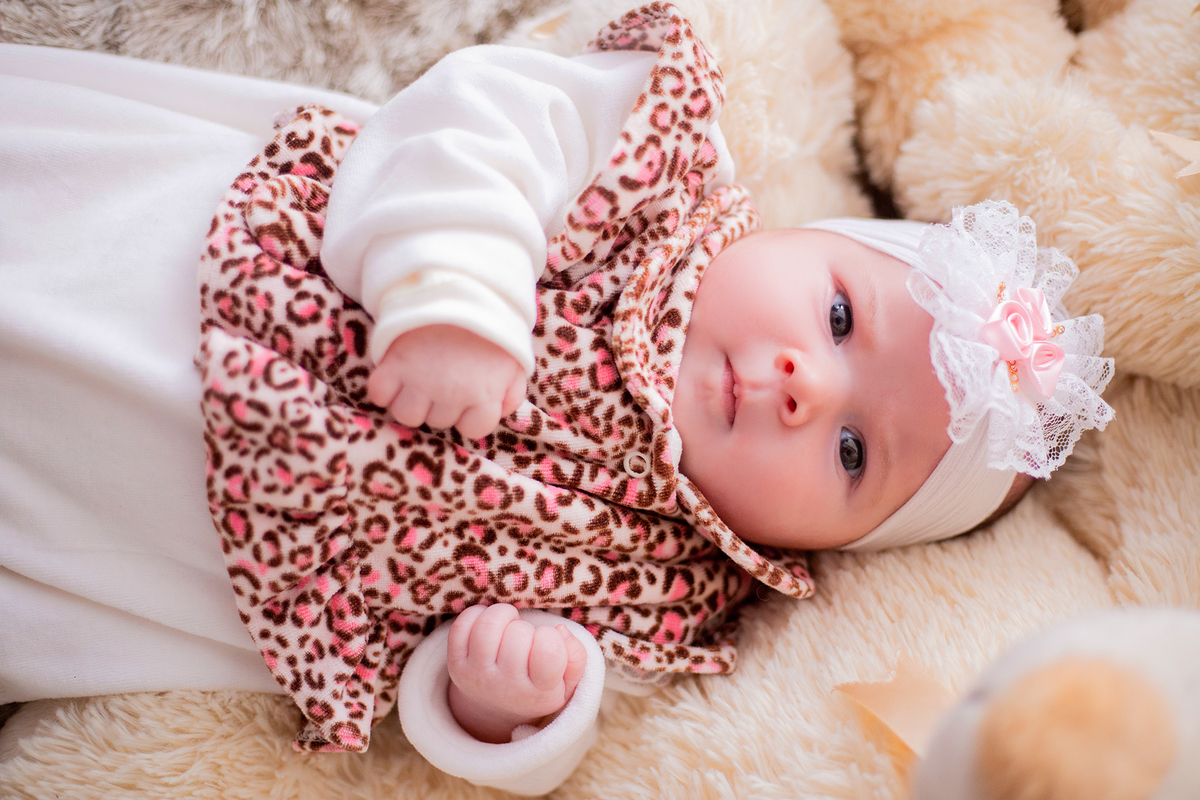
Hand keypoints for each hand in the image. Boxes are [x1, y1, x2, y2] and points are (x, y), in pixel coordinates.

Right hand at [367, 324, 524, 439]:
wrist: (457, 284)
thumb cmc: (489, 324)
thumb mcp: (515, 359)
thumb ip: (512, 392)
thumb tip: (501, 412)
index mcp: (484, 395)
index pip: (473, 430)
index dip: (469, 414)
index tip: (468, 396)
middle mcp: (451, 394)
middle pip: (437, 422)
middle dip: (441, 403)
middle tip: (443, 376)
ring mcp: (420, 381)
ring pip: (406, 414)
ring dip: (410, 400)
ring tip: (418, 378)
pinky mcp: (393, 365)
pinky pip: (379, 394)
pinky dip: (383, 387)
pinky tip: (396, 373)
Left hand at [446, 604, 587, 743]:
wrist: (497, 708)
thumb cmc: (538, 686)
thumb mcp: (567, 682)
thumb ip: (576, 658)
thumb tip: (559, 631)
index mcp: (539, 693)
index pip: (548, 651)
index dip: (551, 638)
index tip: (547, 645)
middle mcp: (505, 687)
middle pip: (519, 634)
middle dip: (527, 628)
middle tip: (527, 640)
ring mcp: (477, 675)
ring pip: (489, 624)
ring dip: (504, 615)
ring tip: (509, 627)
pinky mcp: (456, 664)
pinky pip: (463, 624)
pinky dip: (478, 614)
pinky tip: (491, 627)